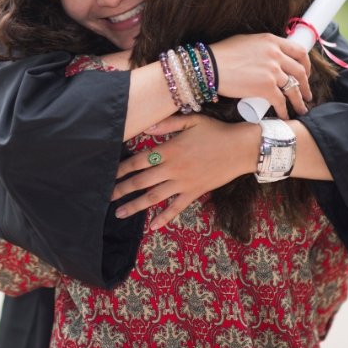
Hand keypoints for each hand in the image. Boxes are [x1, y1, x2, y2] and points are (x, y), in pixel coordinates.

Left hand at [113, 114, 259, 230]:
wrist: (242, 148)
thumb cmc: (216, 131)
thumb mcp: (192, 120)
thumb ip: (167, 124)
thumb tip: (146, 128)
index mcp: (169, 150)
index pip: (138, 161)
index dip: (121, 169)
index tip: (108, 175)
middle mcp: (173, 168)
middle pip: (141, 181)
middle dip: (121, 189)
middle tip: (106, 197)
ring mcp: (183, 183)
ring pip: (154, 197)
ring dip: (135, 206)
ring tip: (120, 214)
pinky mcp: (194, 192)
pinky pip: (176, 208)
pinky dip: (164, 218)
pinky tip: (152, 227)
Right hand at [209, 33, 311, 118]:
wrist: (209, 67)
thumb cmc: (221, 54)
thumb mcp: (246, 41)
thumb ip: (262, 47)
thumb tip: (268, 55)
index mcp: (272, 41)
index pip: (299, 51)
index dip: (306, 64)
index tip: (305, 73)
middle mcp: (276, 54)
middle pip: (300, 71)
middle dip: (305, 85)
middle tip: (306, 94)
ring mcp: (272, 71)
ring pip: (293, 89)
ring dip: (299, 101)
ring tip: (301, 109)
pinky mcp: (266, 88)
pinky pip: (281, 101)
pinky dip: (284, 111)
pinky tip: (285, 115)